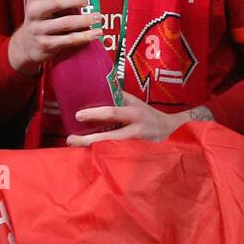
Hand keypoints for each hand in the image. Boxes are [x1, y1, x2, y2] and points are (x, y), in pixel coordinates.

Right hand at [6, 0, 103, 76]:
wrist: (25, 46)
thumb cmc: (41, 20)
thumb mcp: (43, 4)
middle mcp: (34, 12)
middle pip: (57, 2)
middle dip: (76, 0)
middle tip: (86, 1)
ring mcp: (40, 29)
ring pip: (66, 23)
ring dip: (85, 20)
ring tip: (97, 18)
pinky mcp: (47, 44)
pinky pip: (69, 40)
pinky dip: (84, 36)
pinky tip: (95, 33)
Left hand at [66, 93, 197, 146]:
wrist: (172, 132)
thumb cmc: (149, 115)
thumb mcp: (136, 103)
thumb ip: (120, 97)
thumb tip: (97, 85)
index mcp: (135, 113)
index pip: (113, 112)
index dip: (95, 114)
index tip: (78, 115)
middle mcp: (135, 130)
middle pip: (108, 137)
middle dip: (88, 140)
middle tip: (70, 139)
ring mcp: (136, 146)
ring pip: (111, 149)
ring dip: (93, 149)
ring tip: (76, 147)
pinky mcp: (136, 157)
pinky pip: (117, 157)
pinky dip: (103, 157)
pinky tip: (91, 157)